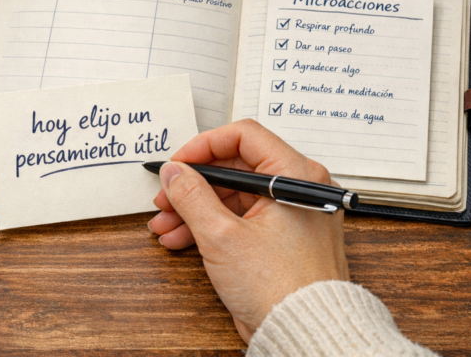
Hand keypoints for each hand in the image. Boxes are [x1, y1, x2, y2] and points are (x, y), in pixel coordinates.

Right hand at [146, 119, 348, 342]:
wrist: (306, 334)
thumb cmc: (283, 289)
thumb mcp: (222, 236)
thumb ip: (192, 196)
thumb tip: (174, 172)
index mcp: (295, 175)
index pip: (244, 136)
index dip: (204, 146)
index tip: (178, 163)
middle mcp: (295, 188)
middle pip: (233, 168)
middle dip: (192, 185)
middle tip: (165, 198)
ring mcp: (286, 214)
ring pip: (231, 195)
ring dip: (193, 209)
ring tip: (165, 225)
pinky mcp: (277, 237)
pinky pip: (238, 218)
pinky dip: (209, 225)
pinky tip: (181, 238)